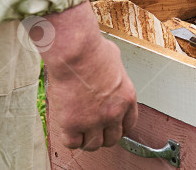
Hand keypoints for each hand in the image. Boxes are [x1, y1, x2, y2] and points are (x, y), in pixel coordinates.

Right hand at [40, 2, 137, 150]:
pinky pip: (72, 143)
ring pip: (93, 145)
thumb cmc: (93, 50)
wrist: (75, 52)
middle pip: (112, 139)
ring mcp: (94, 121)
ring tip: (79, 130)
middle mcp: (114, 113)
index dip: (118, 127)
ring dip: (86, 139)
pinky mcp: (72, 124)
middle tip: (92, 129)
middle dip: (103, 135)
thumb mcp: (116, 61)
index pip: (128, 125)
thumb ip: (115, 75)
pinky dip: (70, 139)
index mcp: (127, 98)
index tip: (110, 126)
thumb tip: (108, 71)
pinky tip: (67, 128)